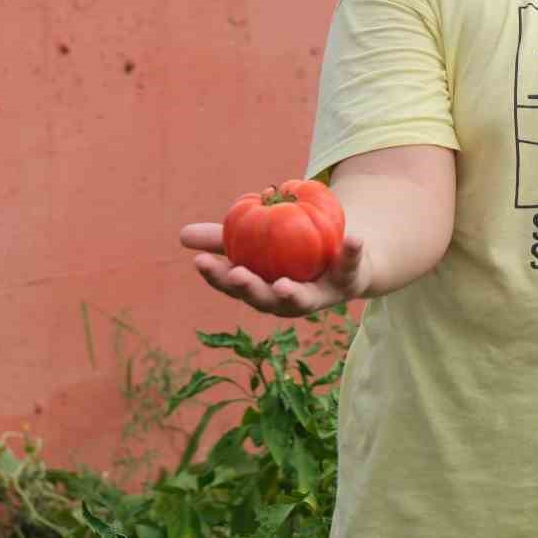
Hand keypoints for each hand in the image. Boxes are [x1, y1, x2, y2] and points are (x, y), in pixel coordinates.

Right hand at [178, 222, 369, 317]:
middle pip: (266, 301)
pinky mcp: (349, 282)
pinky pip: (350, 265)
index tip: (200, 261)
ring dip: (293, 294)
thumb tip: (183, 235)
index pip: (235, 286)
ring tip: (282, 284)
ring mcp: (321, 296)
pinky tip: (354, 238)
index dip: (217, 277)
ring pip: (305, 300)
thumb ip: (226, 238)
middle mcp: (290, 301)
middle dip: (250, 291)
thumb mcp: (259, 239)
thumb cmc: (292, 250)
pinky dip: (351, 252)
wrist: (347, 256)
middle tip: (236, 275)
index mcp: (264, 291)